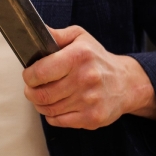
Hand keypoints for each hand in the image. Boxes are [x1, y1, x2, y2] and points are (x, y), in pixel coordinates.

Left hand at [23, 25, 155, 128]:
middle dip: (30, 92)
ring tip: (42, 96)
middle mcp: (85, 78)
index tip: (29, 75)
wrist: (126, 83)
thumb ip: (56, 34)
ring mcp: (89, 101)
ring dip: (39, 104)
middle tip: (32, 88)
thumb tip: (35, 34)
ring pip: (49, 109)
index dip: (29, 75)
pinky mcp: (92, 118)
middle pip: (42, 94)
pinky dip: (52, 115)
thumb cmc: (97, 59)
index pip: (41, 71)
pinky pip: (59, 121)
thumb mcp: (79, 37)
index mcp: (79, 56)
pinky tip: (56, 106)